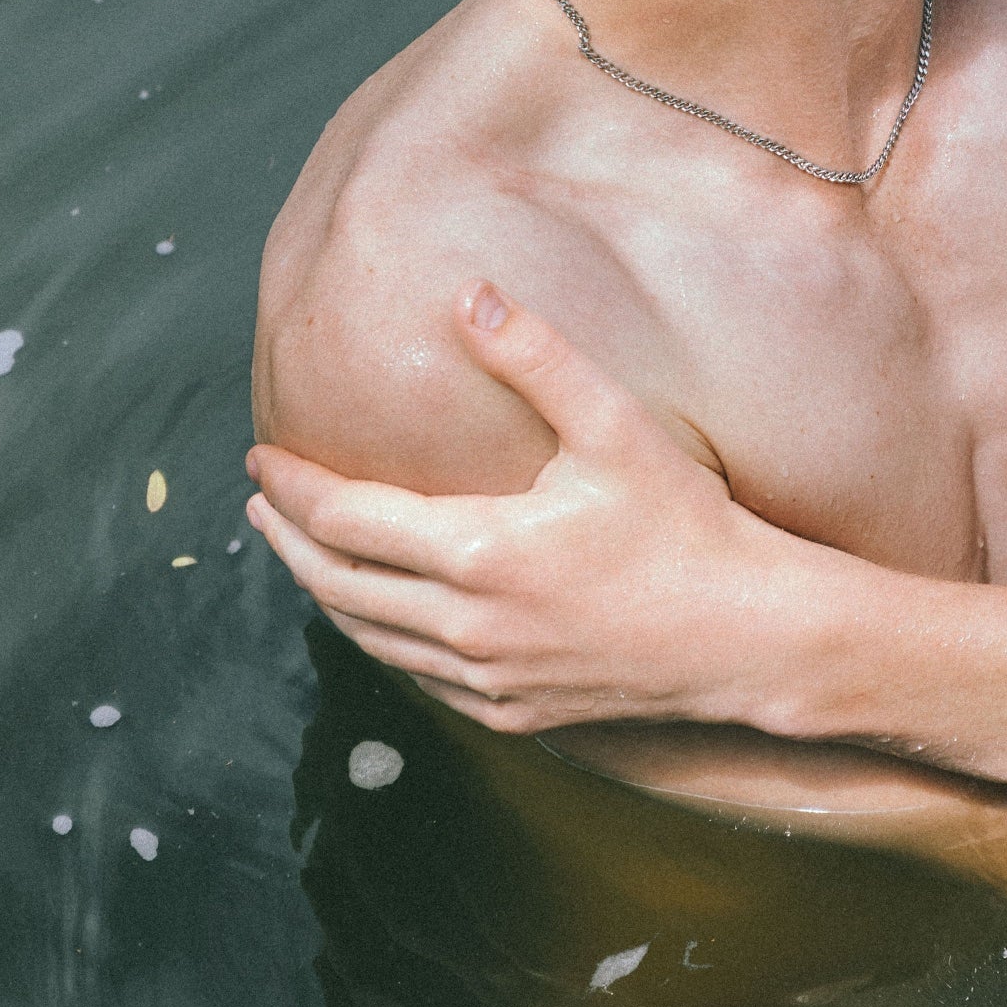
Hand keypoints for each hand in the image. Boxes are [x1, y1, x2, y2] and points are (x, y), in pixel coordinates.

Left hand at [246, 281, 800, 733]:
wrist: (746, 634)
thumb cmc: (686, 525)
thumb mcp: (615, 428)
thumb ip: (537, 358)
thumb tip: (469, 295)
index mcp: (480, 554)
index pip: (347, 521)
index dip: (295, 488)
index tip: (263, 458)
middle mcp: (469, 626)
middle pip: (338, 585)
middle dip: (287, 540)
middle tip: (261, 502)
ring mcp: (487, 679)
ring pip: (370, 638)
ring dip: (323, 591)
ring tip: (301, 551)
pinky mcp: (513, 711)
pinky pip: (417, 677)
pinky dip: (378, 638)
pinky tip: (381, 616)